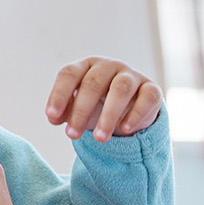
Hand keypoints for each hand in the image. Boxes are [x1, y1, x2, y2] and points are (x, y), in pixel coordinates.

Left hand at [45, 56, 162, 141]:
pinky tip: (125, 129)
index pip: (69, 73)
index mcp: (86, 66)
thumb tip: (53, 117)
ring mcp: (132, 76)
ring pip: (121, 89)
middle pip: (93, 83)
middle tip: (72, 135)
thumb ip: (64, 111)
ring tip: (99, 138)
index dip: (59, 94)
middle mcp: (109, 66)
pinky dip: (136, 114)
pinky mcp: (151, 89)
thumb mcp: (78, 108)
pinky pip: (147, 97)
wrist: (131, 110)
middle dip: (81, 110)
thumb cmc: (98, 106)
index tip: (52, 116)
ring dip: (108, 115)